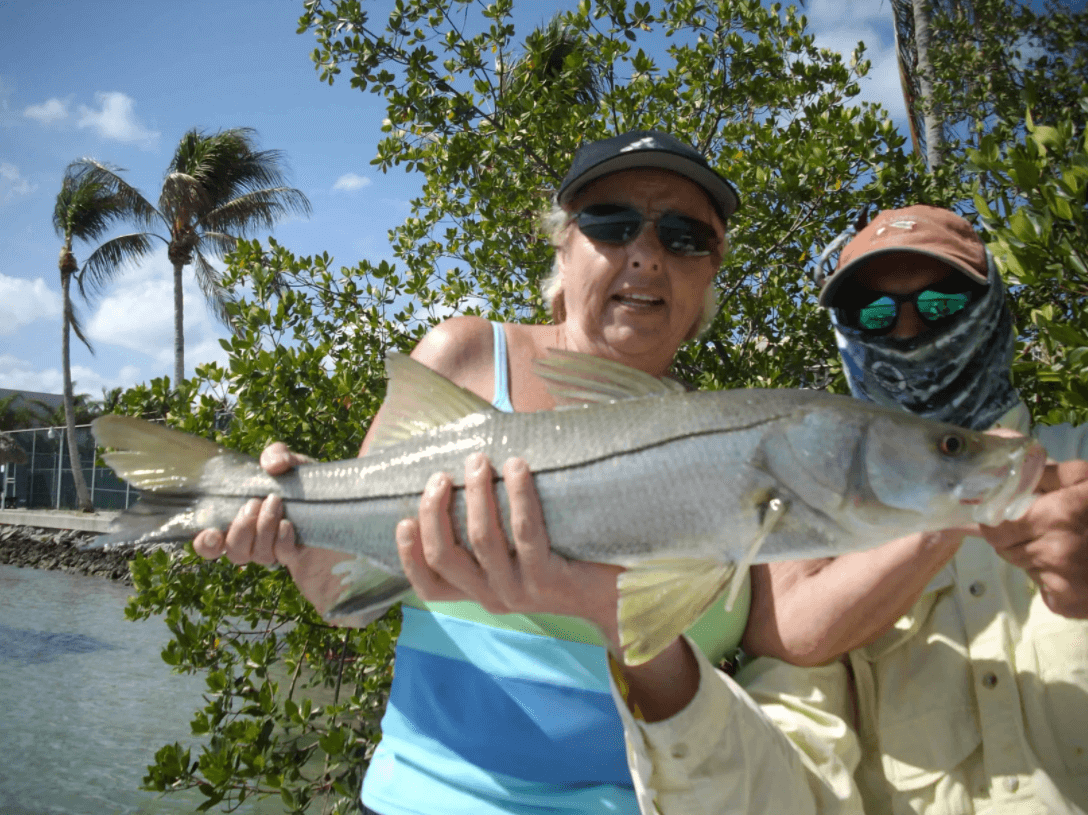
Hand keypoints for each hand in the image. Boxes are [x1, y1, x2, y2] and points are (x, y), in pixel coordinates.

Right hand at [192, 442, 307, 565]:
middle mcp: (255, 541)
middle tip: (256, 503)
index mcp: (243, 520)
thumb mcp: (294, 464)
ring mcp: (275, 551)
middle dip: (240, 528)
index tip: (212, 532)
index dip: (205, 544)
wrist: (344, 504)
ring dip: (262, 529)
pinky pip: (280, 554)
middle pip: (233, 551)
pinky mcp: (296, 557)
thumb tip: (271, 464)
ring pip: (254, 555)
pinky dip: (282, 540)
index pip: (210, 543)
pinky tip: (289, 525)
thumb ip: (278, 455)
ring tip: (276, 504)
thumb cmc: (309, 485)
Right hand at [396, 452, 623, 645]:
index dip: (409, 556)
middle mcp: (495, 597)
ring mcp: (521, 592)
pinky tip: (518, 468)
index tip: (402, 520)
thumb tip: (469, 472)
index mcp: (482, 593)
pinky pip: (526, 532)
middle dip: (434, 511)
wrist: (619, 596)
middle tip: (441, 476)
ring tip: (479, 462)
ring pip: (482, 540)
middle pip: (446, 557)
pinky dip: (517, 495)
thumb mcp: (521, 558)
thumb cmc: (568, 561)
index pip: (430, 586)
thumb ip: (494, 533)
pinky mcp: (550, 581)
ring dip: (476, 494)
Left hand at [980, 459, 1087, 617]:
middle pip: (1004, 549)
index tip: (1001, 518)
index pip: (994, 529)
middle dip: (1013, 539)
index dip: (995, 523)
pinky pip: (1043, 589)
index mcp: (1054, 518)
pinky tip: (1074, 568)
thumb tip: (1006, 475)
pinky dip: (1052, 579)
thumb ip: (1045, 473)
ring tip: (1062, 546)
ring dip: (1033, 557)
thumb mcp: (1086, 480)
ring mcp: (1061, 584)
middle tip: (1037, 530)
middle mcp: (1053, 554)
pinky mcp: (1066, 604)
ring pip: (1024, 567)